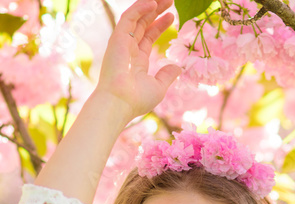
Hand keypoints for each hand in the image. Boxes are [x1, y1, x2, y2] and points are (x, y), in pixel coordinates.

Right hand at [95, 0, 181, 121]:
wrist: (120, 102)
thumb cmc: (137, 99)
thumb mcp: (158, 87)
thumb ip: (167, 75)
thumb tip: (177, 68)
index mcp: (136, 61)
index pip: (148, 37)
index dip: (159, 25)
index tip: (171, 16)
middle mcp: (128, 50)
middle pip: (142, 24)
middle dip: (155, 11)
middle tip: (169, 0)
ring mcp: (121, 43)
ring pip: (135, 18)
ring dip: (148, 6)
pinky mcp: (117, 38)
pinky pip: (128, 18)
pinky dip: (139, 8)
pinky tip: (152, 3)